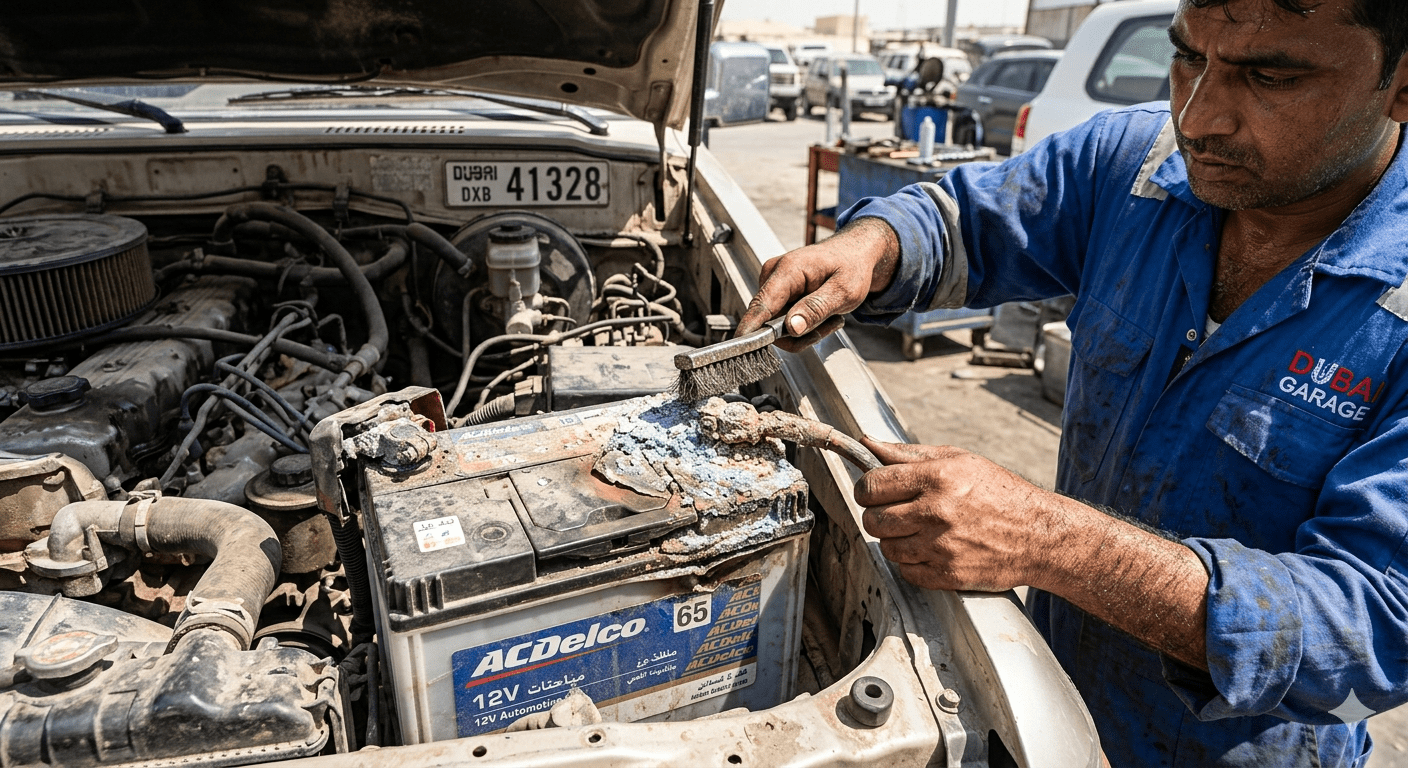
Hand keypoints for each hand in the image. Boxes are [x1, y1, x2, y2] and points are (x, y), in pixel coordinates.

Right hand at [735, 218, 899, 347]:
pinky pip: (781, 322)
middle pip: (769, 322)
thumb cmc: (851, 265)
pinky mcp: (777, 295)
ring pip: (776, 327)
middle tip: (828, 326)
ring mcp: (773, 285)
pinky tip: (820, 315)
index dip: (750, 329)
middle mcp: (774, 275)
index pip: (761, 305)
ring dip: (804, 331)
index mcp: (788, 270)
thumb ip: (816, 309)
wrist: (854, 254)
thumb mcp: (844, 290)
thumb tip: (791, 327)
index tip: (742, 349)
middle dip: (798, 334)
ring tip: (829, 317)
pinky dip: (802, 325)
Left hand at [854, 438, 1055, 592]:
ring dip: (895, 540)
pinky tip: (930, 549)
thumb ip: (908, 454)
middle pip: (873, 520)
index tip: (872, 492)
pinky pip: (906, 571)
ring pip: (887, 548)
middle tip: (895, 512)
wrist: (1038, 534)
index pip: (872, 486)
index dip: (866, 489)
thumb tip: (867, 443)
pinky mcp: (947, 574)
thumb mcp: (958, 460)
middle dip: (878, 515)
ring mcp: (941, 546)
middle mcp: (936, 512)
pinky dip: (912, 562)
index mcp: (937, 478)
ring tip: (917, 530)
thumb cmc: (1000, 493)